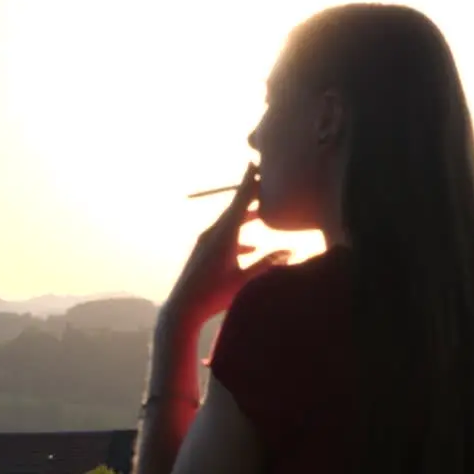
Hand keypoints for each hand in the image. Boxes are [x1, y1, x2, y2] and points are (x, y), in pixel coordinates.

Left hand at [165, 163, 290, 327]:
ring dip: (247, 217)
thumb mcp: (245, 280)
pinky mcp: (203, 252)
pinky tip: (251, 247)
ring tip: (263, 214)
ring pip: (230, 223)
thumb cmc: (214, 295)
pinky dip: (239, 236)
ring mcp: (206, 242)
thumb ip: (267, 263)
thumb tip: (291, 250)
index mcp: (225, 235)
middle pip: (236, 208)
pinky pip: (224, 236)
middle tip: (267, 186)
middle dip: (253, 198)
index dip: (250, 183)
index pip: (241, 201)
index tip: (256, 164)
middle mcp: (213, 233)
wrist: (182, 309)